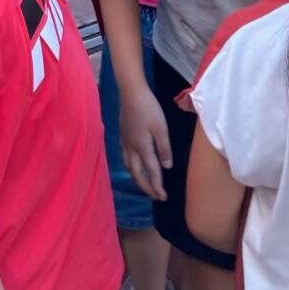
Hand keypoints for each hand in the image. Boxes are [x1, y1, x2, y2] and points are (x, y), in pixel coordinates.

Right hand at [119, 83, 171, 199]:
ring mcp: (124, 141)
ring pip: (129, 166)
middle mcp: (131, 147)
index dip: (157, 185)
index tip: (163, 197)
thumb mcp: (161, 127)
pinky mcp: (122, 135)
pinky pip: (125, 158)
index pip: (151, 171)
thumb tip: (166, 166)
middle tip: (155, 196)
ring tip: (145, 184)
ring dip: (137, 178)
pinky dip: (130, 167)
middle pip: (137, 173)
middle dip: (146, 187)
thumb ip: (164, 148)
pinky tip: (134, 165)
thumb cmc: (148, 108)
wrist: (131, 92)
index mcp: (142, 146)